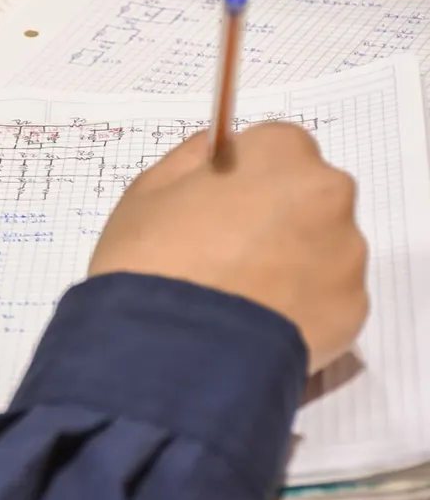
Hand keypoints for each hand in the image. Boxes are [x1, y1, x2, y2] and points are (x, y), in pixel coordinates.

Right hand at [89, 122, 367, 374]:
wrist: (168, 351)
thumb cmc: (150, 260)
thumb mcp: (147, 192)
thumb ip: (192, 161)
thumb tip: (217, 154)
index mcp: (280, 153)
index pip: (273, 148)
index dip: (240, 180)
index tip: (213, 210)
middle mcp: (327, 194)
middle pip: (305, 197)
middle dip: (273, 219)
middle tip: (222, 256)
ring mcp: (345, 256)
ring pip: (319, 250)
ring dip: (288, 264)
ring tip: (235, 299)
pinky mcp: (352, 312)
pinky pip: (324, 301)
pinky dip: (296, 310)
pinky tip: (254, 326)